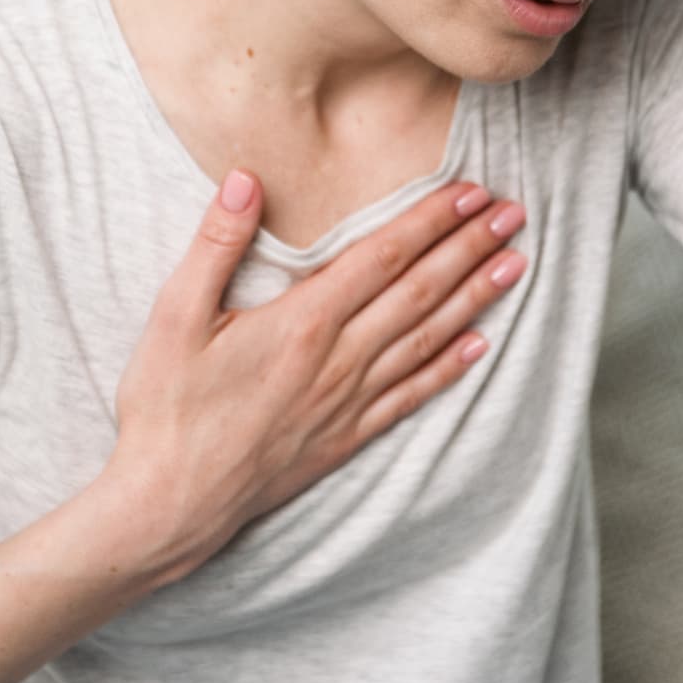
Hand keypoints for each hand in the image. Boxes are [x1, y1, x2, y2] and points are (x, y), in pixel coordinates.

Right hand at [105, 174, 528, 583]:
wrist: (168, 503)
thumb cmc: (166, 408)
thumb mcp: (173, 317)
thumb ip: (215, 245)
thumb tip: (244, 179)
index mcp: (302, 322)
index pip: (383, 256)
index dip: (430, 220)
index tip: (469, 191)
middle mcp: (338, 359)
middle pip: (420, 291)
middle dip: (470, 247)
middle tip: (514, 214)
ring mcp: (348, 402)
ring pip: (427, 338)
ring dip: (475, 297)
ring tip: (516, 264)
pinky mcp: (346, 438)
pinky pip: (411, 396)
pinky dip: (449, 368)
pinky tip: (479, 346)